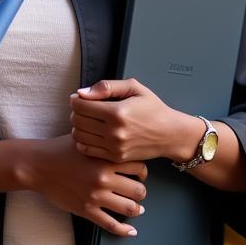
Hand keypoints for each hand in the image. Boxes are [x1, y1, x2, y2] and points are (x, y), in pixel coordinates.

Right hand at [25, 135, 146, 236]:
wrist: (38, 165)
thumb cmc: (60, 149)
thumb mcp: (84, 138)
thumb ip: (104, 141)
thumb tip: (119, 137)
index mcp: (105, 158)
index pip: (139, 166)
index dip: (143, 171)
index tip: (141, 174)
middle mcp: (104, 178)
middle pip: (138, 190)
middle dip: (141, 191)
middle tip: (139, 191)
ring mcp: (95, 196)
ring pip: (129, 208)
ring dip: (136, 209)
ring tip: (137, 208)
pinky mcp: (86, 210)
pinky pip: (110, 224)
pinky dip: (124, 230)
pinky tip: (131, 231)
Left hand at [70, 77, 198, 162]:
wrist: (169, 134)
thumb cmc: (152, 108)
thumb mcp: (134, 88)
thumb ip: (107, 87)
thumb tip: (82, 93)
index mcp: (117, 112)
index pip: (80, 106)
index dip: (76, 100)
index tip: (80, 98)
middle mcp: (114, 131)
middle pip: (77, 121)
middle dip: (76, 112)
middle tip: (83, 108)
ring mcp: (114, 147)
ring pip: (79, 136)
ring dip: (78, 126)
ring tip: (87, 120)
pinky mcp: (115, 157)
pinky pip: (86, 149)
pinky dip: (83, 140)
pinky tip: (91, 133)